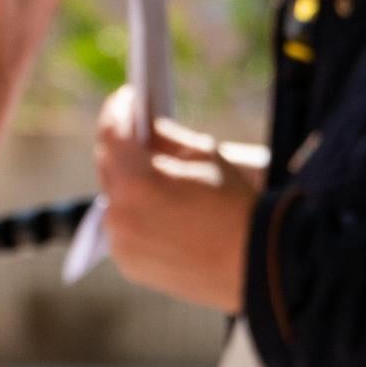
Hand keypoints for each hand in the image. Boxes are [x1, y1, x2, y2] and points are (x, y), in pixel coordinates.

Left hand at [96, 87, 264, 311]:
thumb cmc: (236, 207)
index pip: (111, 134)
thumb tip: (146, 129)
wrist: (256, 267)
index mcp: (135, 182)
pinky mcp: (131, 266)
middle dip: (123, 146)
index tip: (127, 99)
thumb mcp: (205, 156)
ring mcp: (121, 244)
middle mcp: (118, 215)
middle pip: (108, 167)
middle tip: (140, 130)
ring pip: (117, 200)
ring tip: (155, 172)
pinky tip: (161, 207)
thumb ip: (166, 138)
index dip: (118, 110)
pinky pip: (125, 228)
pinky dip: (137, 213)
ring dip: (131, 182)